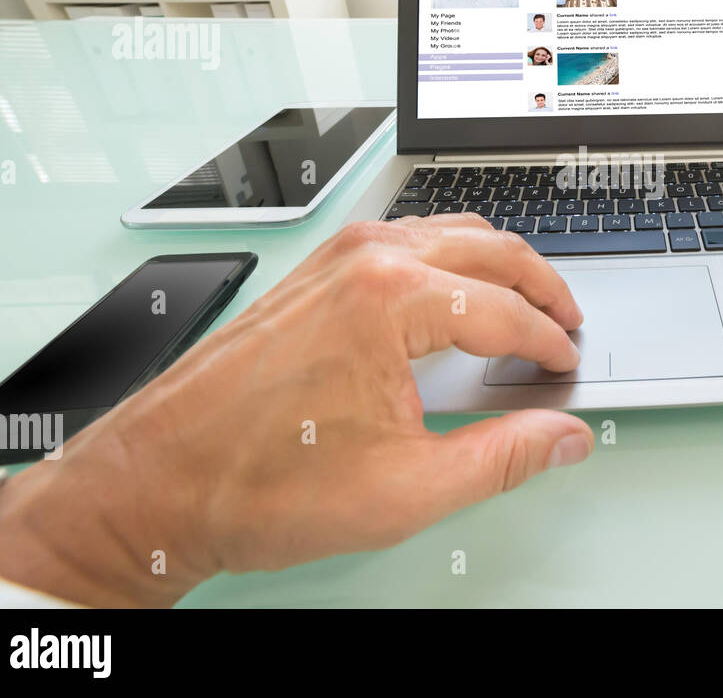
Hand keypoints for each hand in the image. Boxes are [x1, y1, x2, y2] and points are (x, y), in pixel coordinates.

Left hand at [0, 215, 592, 605]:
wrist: (155, 482)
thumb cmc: (254, 482)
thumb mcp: (406, 489)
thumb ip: (504, 458)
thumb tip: (562, 436)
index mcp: (391, 299)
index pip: (507, 310)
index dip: (549, 343)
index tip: (565, 368)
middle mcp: (364, 260)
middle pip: (490, 250)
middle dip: (541, 287)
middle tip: (566, 326)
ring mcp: (334, 258)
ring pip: (449, 233)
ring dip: (498, 267)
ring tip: (524, 310)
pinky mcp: (314, 271)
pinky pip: (406, 239)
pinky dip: (451, 261)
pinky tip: (457, 298)